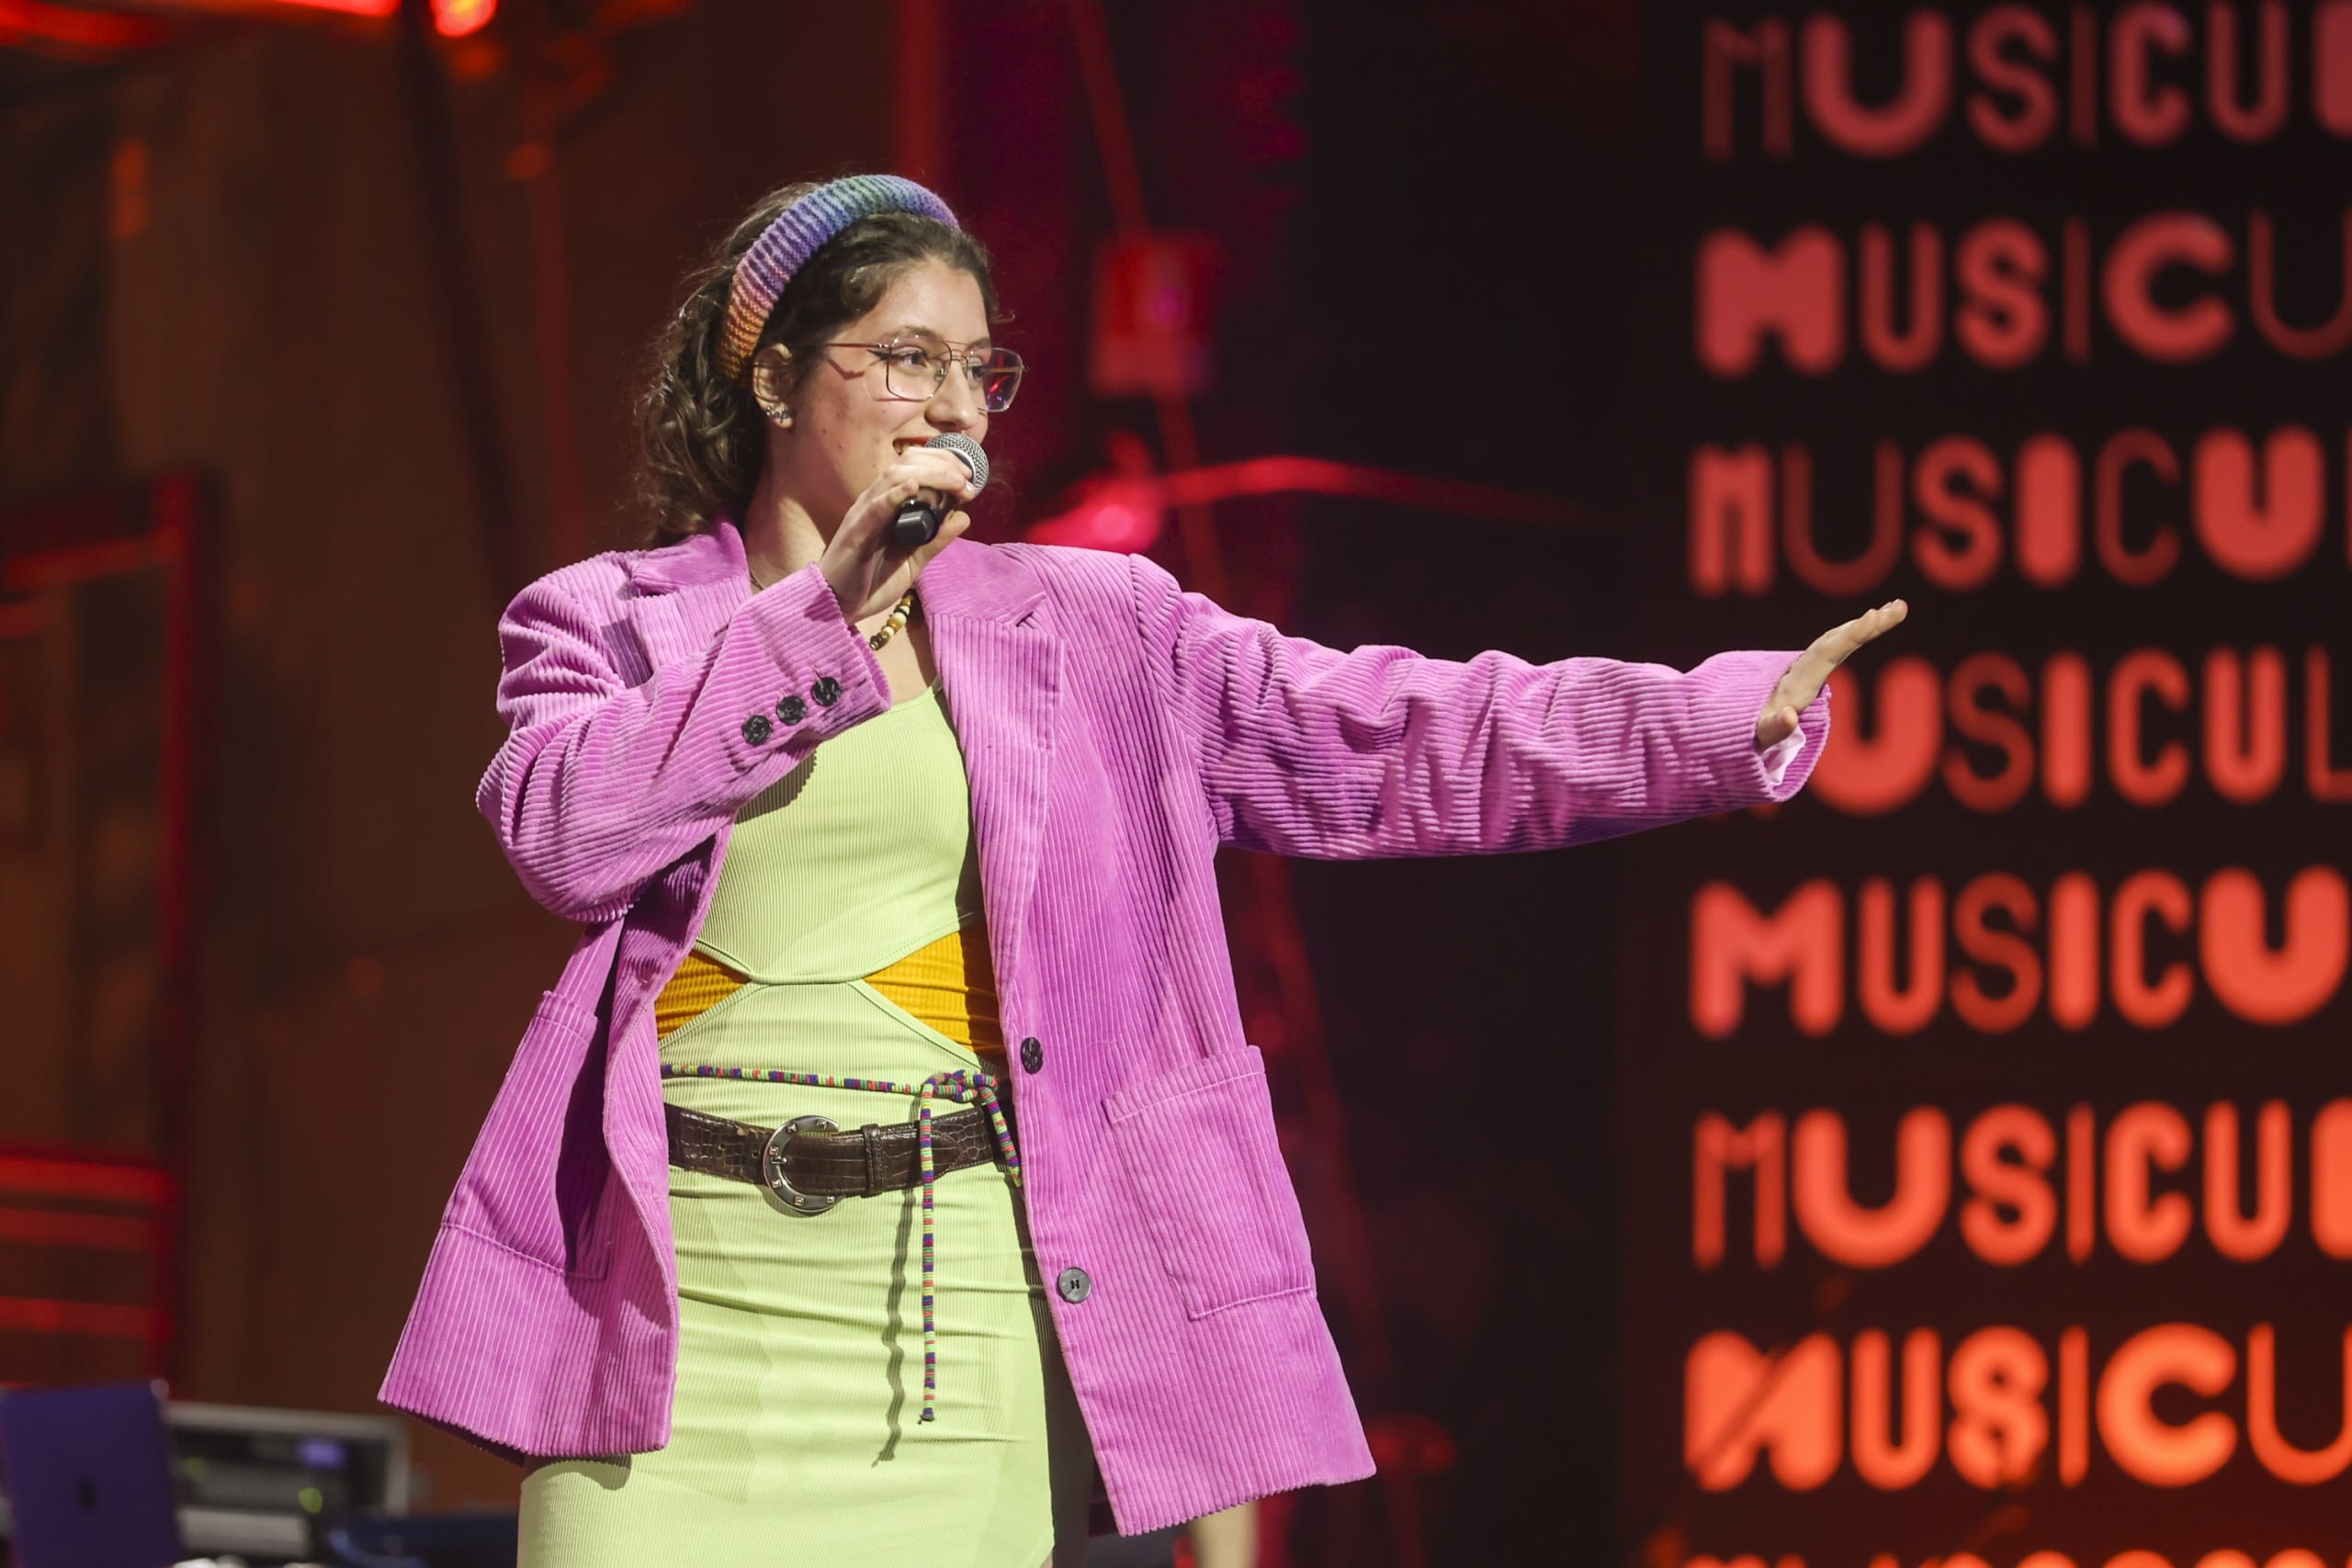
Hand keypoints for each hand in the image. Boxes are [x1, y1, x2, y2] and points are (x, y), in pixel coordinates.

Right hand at [815, 447, 979, 620]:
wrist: (838, 607)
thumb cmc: (870, 582)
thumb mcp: (913, 562)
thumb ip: (936, 540)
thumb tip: (964, 517)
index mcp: (887, 504)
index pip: (914, 467)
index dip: (943, 464)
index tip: (969, 477)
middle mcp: (874, 502)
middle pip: (907, 464)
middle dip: (942, 464)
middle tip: (967, 478)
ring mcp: (863, 514)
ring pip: (894, 477)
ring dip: (929, 475)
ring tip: (955, 482)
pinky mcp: (855, 532)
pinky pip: (874, 507)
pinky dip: (894, 494)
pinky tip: (914, 487)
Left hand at [1754, 598, 1908, 749]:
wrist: (1731, 719)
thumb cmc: (1747, 732)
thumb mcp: (1759, 734)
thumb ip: (1773, 727)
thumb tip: (1790, 716)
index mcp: (1796, 682)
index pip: (1826, 653)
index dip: (1850, 635)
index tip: (1872, 615)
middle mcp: (1803, 669)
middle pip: (1837, 641)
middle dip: (1868, 624)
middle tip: (1900, 607)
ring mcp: (1807, 669)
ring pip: (1839, 640)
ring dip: (1866, 624)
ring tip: (1896, 608)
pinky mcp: (1811, 672)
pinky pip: (1837, 647)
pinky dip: (1856, 632)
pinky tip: (1875, 621)